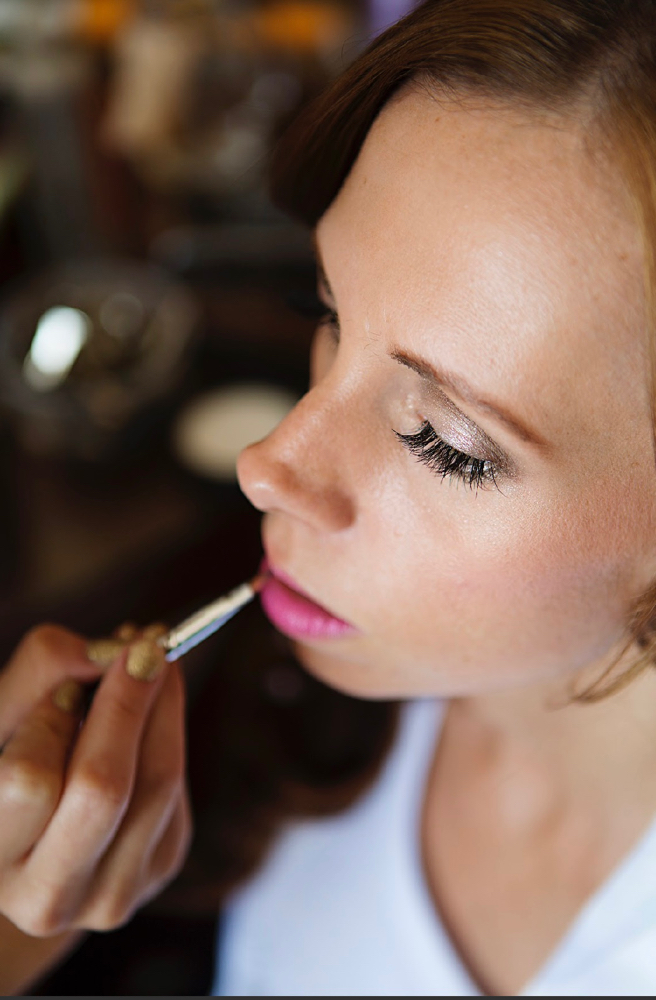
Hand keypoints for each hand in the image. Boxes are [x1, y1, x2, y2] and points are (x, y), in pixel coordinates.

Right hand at [0, 624, 190, 937]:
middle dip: (126, 703)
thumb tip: (112, 648)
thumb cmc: (12, 757)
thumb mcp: (5, 716)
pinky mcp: (159, 870)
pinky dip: (168, 733)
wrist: (42, 835)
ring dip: (162, 707)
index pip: (27, 782)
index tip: (68, 685)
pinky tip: (149, 712)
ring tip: (152, 664)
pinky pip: (177, 787)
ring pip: (157, 783)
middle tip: (143, 642)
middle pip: (102, 790)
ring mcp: (108, 896)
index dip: (51, 723)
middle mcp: (44, 897)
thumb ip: (41, 671)